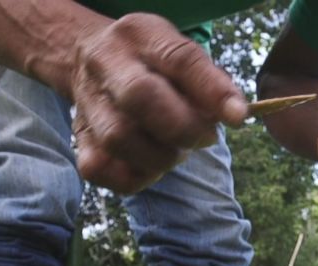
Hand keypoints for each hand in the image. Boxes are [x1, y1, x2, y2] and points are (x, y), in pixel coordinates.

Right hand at [70, 14, 247, 193]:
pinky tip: (150, 168)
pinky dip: (131, 178)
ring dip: (160, 157)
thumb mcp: (176, 50)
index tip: (238, 117)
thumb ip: (207, 80)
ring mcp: (88, 102)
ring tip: (178, 153)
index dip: (212, 91)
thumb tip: (234, 114)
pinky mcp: (79, 136)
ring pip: (118, 139)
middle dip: (183, 128)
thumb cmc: (146, 60)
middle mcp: (108, 64)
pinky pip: (97, 169)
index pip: (179, 59)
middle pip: (140, 98)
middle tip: (206, 139)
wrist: (82, 54)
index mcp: (140, 36)